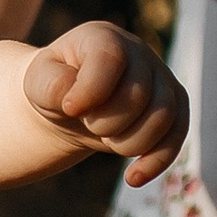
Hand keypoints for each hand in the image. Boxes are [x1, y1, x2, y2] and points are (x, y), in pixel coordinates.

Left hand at [24, 22, 189, 184]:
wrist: (72, 104)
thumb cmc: (55, 87)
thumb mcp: (38, 83)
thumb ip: (50, 85)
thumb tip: (74, 101)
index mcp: (104, 38)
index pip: (110, 59)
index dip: (90, 90)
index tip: (69, 109)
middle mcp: (139, 53)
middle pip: (139, 94)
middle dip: (107, 122)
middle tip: (87, 123)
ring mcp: (161, 78)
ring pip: (164, 116)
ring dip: (130, 142)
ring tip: (106, 141)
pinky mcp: (175, 105)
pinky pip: (178, 134)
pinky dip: (157, 160)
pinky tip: (133, 179)